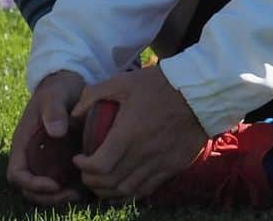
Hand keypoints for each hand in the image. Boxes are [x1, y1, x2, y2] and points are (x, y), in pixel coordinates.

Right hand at [8, 70, 86, 205]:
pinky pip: (61, 180)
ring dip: (60, 196)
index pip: (17, 173)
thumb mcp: (55, 94)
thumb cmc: (58, 88)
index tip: (53, 184)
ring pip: (45, 189)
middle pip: (30, 188)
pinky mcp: (60, 159)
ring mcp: (45, 159)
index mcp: (23, 143)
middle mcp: (32, 155)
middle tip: (71, 195)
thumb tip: (56, 132)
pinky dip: (71, 187)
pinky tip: (88, 185)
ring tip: (81, 194)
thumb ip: (54, 110)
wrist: (69, 83)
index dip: (32, 184)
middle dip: (48, 197)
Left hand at [72, 64, 207, 200]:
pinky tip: (124, 182)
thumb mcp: (124, 81)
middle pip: (110, 182)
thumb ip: (94, 94)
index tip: (78, 158)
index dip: (84, 167)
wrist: (198, 91)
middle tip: (86, 171)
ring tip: (101, 180)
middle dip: (91, 181)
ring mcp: (159, 163)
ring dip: (108, 190)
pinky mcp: (172, 167)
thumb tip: (74, 113)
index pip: (100, 166)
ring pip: (126, 190)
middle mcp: (143, 153)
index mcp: (129, 133)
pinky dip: (130, 191)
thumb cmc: (159, 84)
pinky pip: (146, 189)